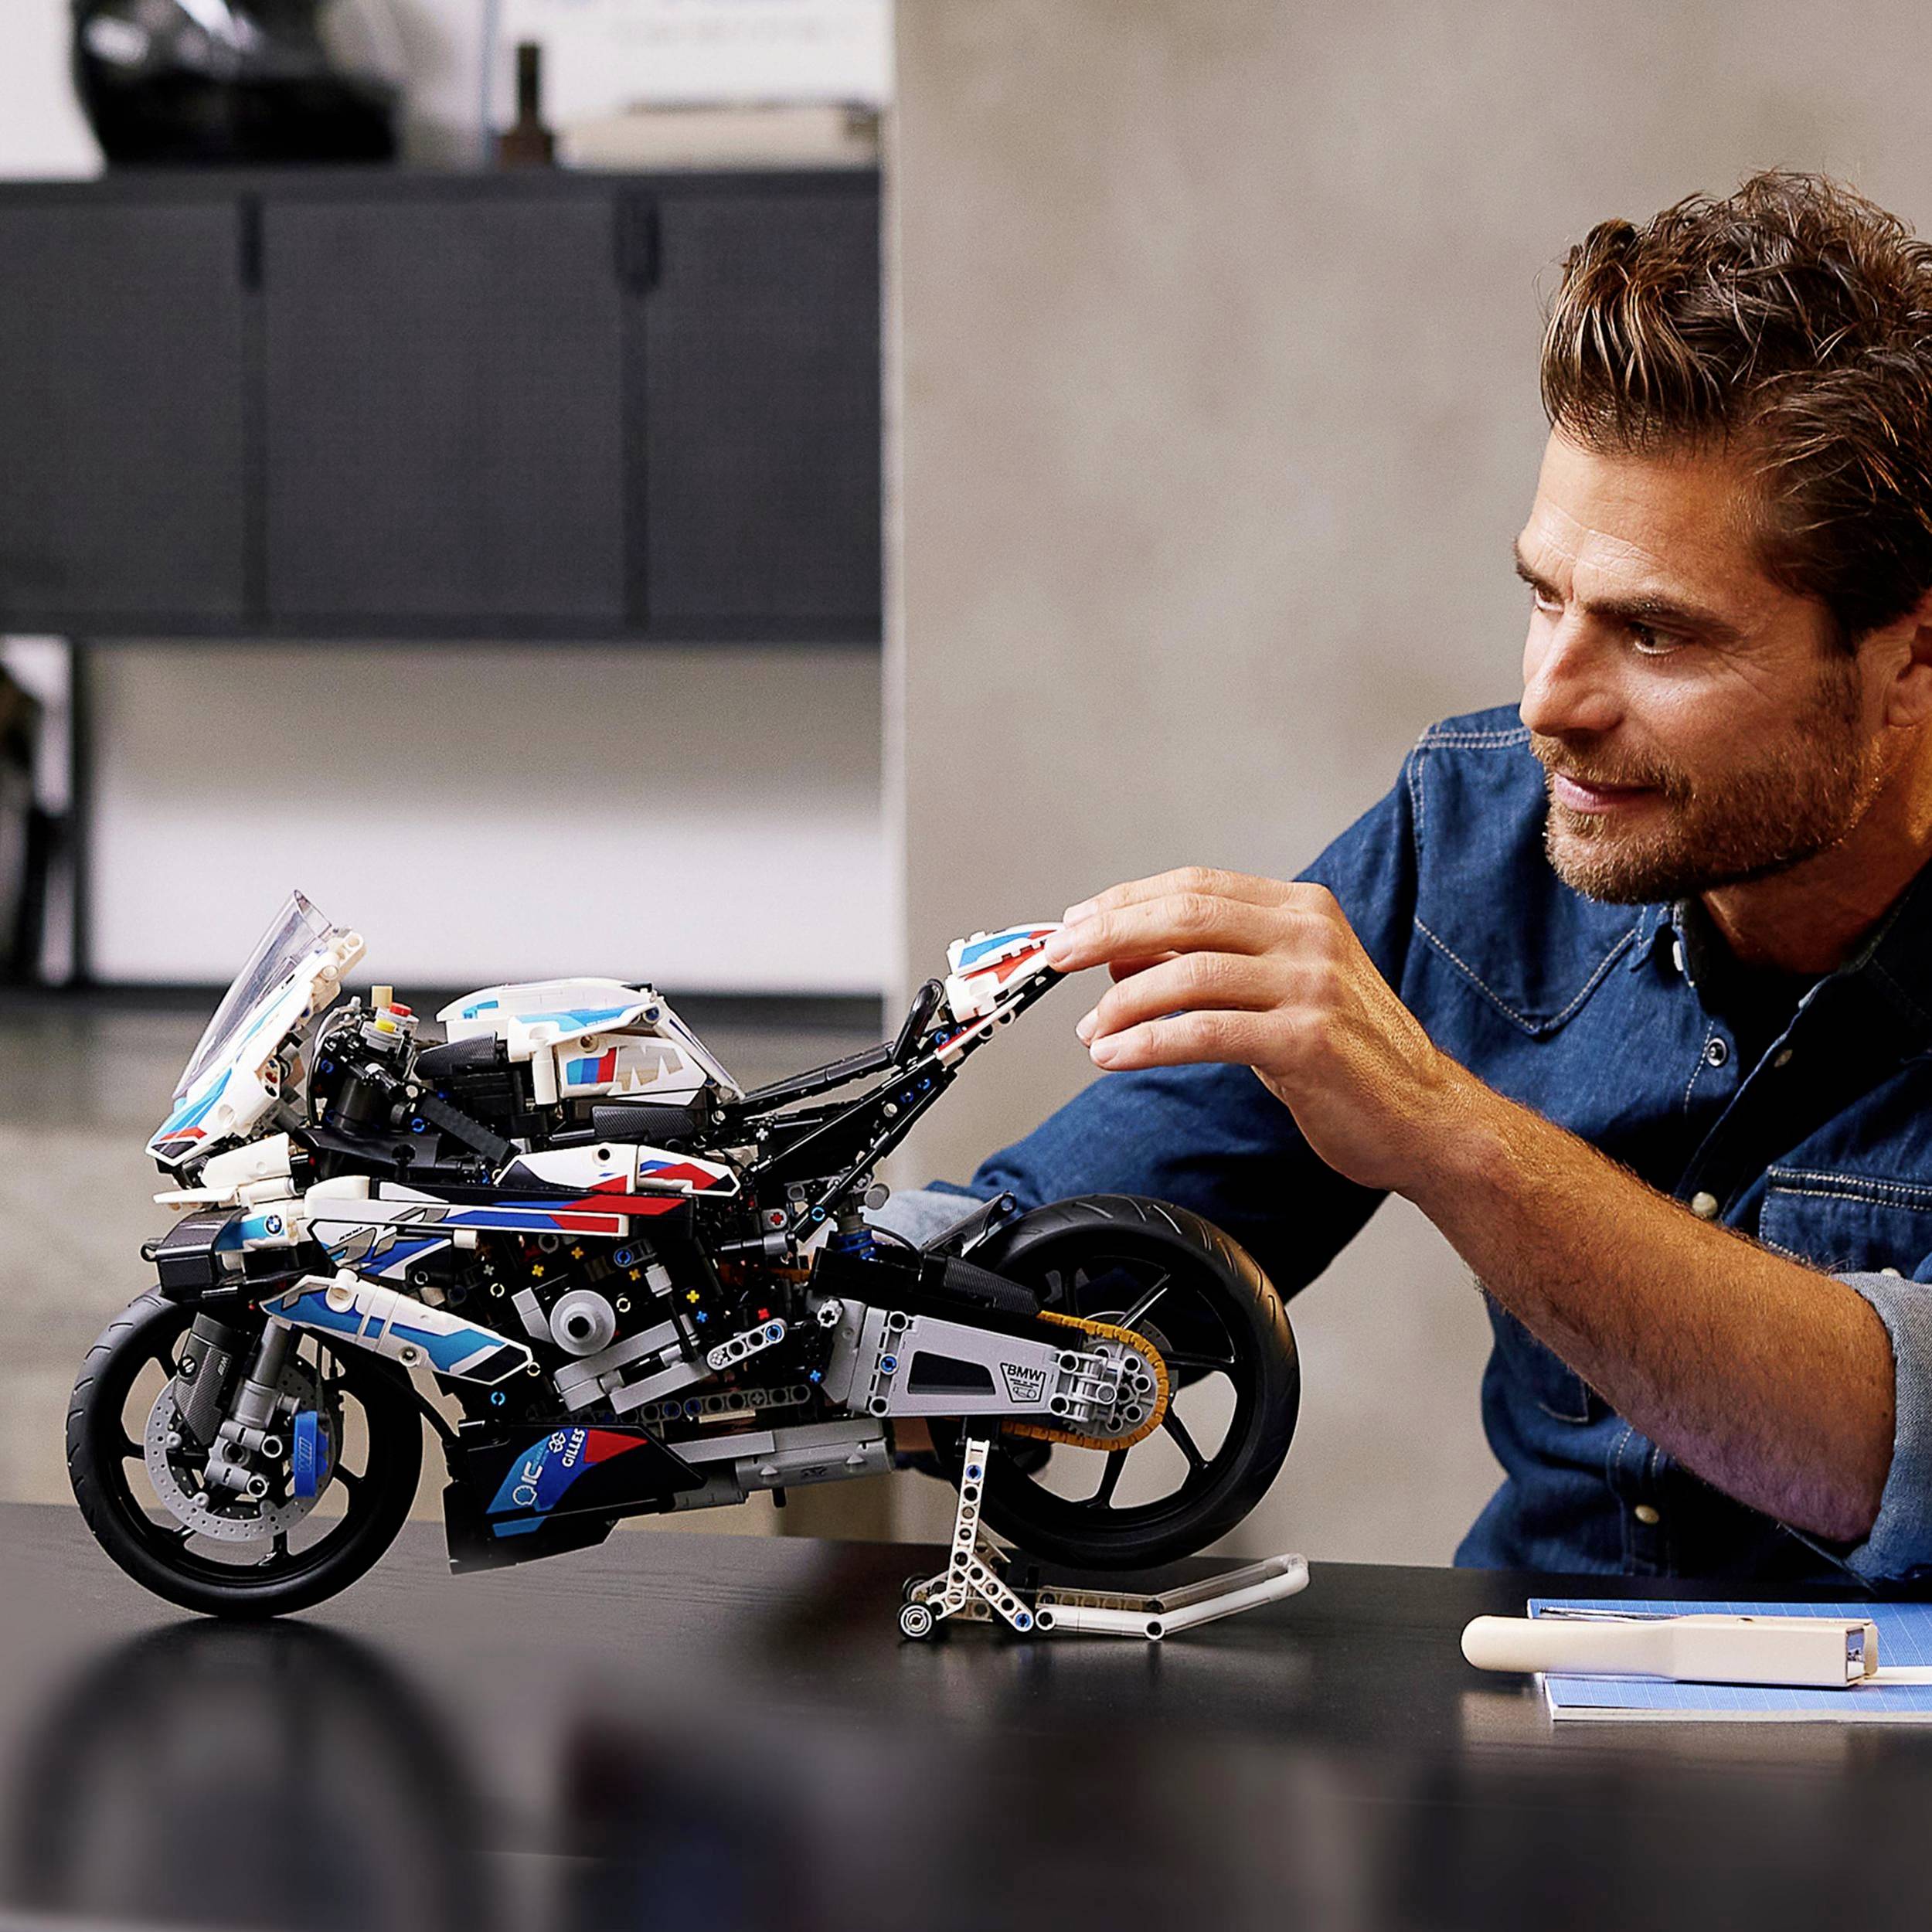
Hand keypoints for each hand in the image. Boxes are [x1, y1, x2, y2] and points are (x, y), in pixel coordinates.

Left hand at [1043, 867, 1470, 1193]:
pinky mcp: (1307, 1040)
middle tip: (1057, 958)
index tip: (1073, 924)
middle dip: (1108, 933)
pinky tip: (1113, 1056)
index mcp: (1301, 909)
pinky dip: (1148, 1042)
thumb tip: (1120, 956)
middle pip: (1185, 915)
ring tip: (1090, 1030)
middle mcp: (1309, 935)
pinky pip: (1206, 1032)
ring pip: (1189, 973)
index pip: (1195, 886)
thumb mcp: (1275, 993)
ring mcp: (1313, 985)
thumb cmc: (1345, 1056)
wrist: (1424, 1117)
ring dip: (1123, 1002)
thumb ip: (1207, 965)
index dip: (1125, 902)